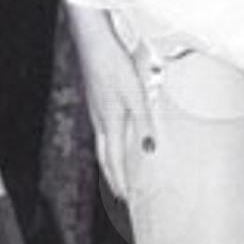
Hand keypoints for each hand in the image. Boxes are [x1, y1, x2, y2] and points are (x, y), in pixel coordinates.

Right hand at [80, 36, 150, 205]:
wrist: (94, 43)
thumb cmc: (115, 66)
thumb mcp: (136, 95)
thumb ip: (143, 122)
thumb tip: (149, 150)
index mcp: (109, 123)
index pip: (114, 162)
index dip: (120, 182)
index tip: (126, 200)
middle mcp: (100, 122)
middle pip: (105, 159)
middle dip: (113, 180)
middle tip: (120, 198)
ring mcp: (96, 112)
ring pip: (102, 147)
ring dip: (110, 165)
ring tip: (118, 178)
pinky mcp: (98, 102)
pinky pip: (103, 134)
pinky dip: (109, 148)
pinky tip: (115, 144)